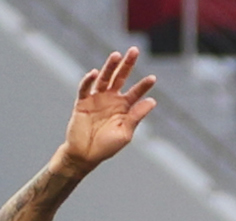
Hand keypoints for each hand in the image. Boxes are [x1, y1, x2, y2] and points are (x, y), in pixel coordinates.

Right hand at [60, 50, 157, 170]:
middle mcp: (111, 99)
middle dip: (127, 64)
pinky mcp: (82, 102)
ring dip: (109, 67)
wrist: (85, 154)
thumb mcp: (125, 132)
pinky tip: (94, 73)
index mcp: (124, 108)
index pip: (136, 92)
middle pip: (120, 78)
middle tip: (134, 50)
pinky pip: (85, 88)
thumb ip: (136, 116)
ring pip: (103, 78)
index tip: (153, 78)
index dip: (144, 86)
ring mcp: (96, 99)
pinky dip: (89, 80)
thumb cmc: (106, 146)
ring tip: (116, 55)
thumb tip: (152, 101)